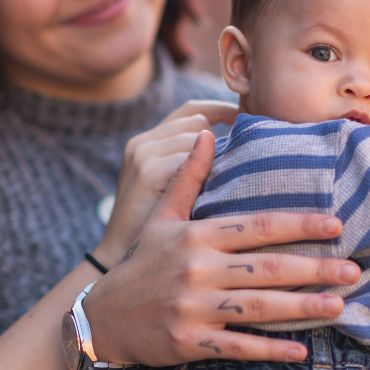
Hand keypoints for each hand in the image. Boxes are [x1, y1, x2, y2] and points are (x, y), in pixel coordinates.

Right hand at [84, 130, 361, 365]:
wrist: (103, 319)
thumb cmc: (141, 263)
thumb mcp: (161, 217)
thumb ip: (189, 177)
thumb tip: (207, 132)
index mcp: (195, 235)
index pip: (256, 226)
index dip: (299, 224)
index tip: (336, 223)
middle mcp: (196, 269)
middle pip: (266, 268)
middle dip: (314, 269)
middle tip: (355, 269)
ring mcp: (192, 308)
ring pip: (258, 308)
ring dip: (302, 308)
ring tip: (340, 304)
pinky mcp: (190, 341)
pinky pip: (237, 346)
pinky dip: (270, 349)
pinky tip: (301, 350)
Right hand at [93, 100, 237, 266]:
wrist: (119, 259)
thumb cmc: (155, 231)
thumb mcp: (174, 191)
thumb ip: (194, 167)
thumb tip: (242, 154)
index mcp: (147, 143)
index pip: (191, 111)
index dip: (221, 110)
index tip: (248, 120)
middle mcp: (143, 143)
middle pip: (197, 121)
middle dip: (224, 135)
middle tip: (250, 157)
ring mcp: (143, 155)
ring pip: (197, 138)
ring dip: (217, 157)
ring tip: (234, 181)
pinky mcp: (148, 172)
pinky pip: (190, 160)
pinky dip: (208, 173)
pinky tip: (219, 193)